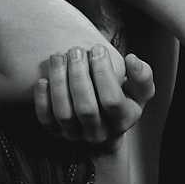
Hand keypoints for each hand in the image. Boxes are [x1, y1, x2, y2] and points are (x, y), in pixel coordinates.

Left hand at [35, 46, 154, 153]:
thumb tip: (131, 59)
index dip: (104, 73)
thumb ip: (142, 76)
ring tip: (58, 57)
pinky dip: (42, 100)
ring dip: (58, 83)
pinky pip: (46, 120)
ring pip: (64, 113)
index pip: (112, 100)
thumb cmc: (122, 102)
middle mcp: (99, 132)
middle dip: (78, 76)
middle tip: (74, 51)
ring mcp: (76, 135)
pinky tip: (43, 80)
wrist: (104, 131)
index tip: (97, 49)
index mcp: (123, 120)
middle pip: (86, 108)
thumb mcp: (139, 92)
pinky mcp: (57, 133)